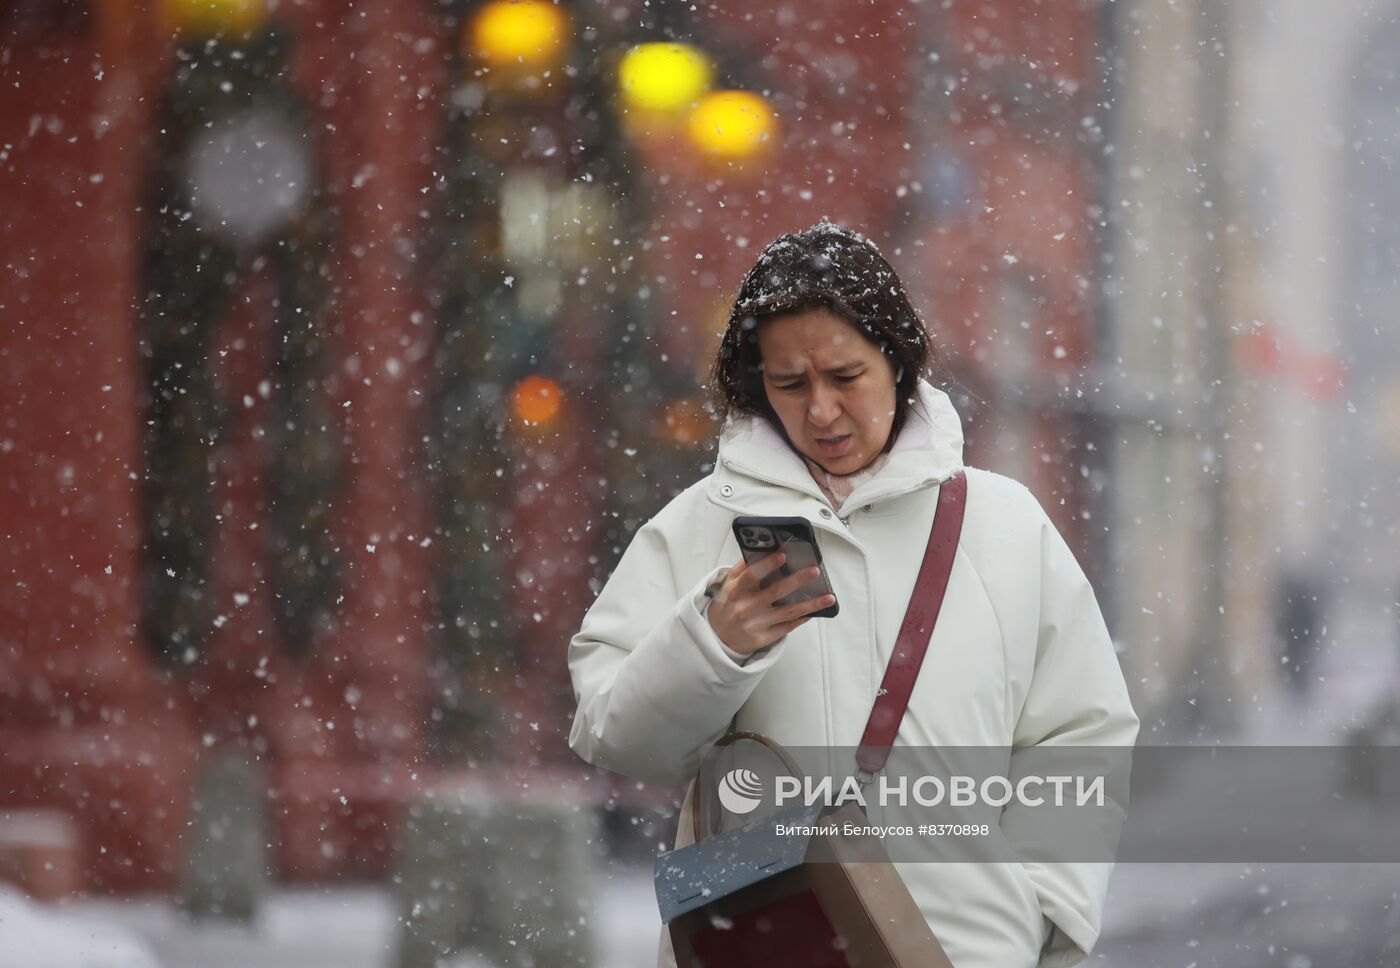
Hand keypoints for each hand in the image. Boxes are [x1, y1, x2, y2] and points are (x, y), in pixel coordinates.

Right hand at [705, 551, 835, 656]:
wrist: (717, 637)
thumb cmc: (727, 605)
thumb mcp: (728, 584)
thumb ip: (743, 568)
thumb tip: (762, 549)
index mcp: (736, 591)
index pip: (751, 575)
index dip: (767, 565)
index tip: (783, 555)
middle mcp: (746, 608)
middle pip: (775, 592)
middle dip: (797, 581)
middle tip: (814, 571)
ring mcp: (756, 624)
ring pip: (787, 612)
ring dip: (810, 605)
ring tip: (828, 598)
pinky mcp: (764, 638)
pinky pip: (787, 627)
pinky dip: (802, 618)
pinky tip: (814, 611)